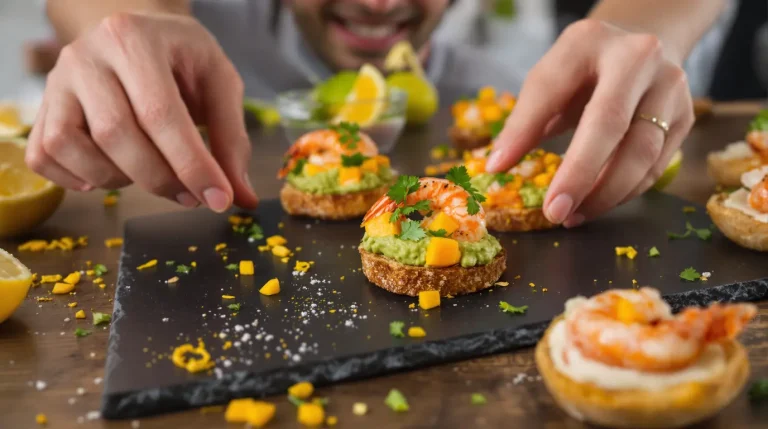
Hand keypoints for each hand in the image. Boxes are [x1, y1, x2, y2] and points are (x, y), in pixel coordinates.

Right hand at [26, 12, 257, 211]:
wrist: (138, 36)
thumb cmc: (181, 60)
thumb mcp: (219, 83)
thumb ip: (232, 139)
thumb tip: (241, 198)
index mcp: (135, 39)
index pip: (161, 113)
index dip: (191, 165)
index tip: (219, 199)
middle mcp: (86, 55)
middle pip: (115, 135)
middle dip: (160, 179)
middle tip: (191, 196)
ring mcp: (56, 81)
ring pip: (71, 147)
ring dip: (116, 179)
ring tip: (150, 173)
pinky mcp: (42, 108)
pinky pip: (43, 156)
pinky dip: (74, 179)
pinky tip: (109, 174)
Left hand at [486, 19, 693, 226]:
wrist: (643, 48)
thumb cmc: (585, 70)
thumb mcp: (549, 80)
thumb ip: (525, 119)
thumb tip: (497, 165)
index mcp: (589, 42)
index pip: (552, 90)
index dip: (525, 131)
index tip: (500, 167)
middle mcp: (640, 59)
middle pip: (610, 124)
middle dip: (579, 175)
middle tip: (554, 212)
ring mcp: (670, 87)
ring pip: (642, 152)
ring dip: (605, 193)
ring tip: (572, 215)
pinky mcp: (686, 116)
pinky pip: (656, 166)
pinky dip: (626, 192)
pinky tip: (598, 204)